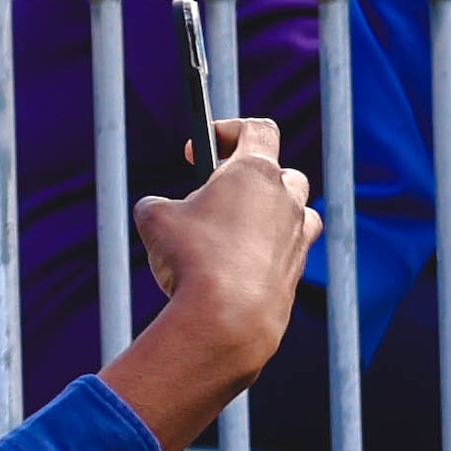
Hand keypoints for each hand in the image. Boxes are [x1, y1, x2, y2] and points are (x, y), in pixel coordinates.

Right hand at [97, 116, 317, 450]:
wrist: (228, 320)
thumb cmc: (192, 261)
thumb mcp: (154, 220)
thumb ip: (157, 205)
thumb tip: (157, 212)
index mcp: (256, 172)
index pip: (258, 130)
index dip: (228, 131)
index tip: (202, 147)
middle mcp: (286, 200)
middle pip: (281, 173)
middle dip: (249, 181)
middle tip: (216, 196)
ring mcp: (296, 238)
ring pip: (291, 214)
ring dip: (264, 218)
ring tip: (228, 237)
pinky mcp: (295, 275)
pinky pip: (284, 254)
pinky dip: (263, 257)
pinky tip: (231, 275)